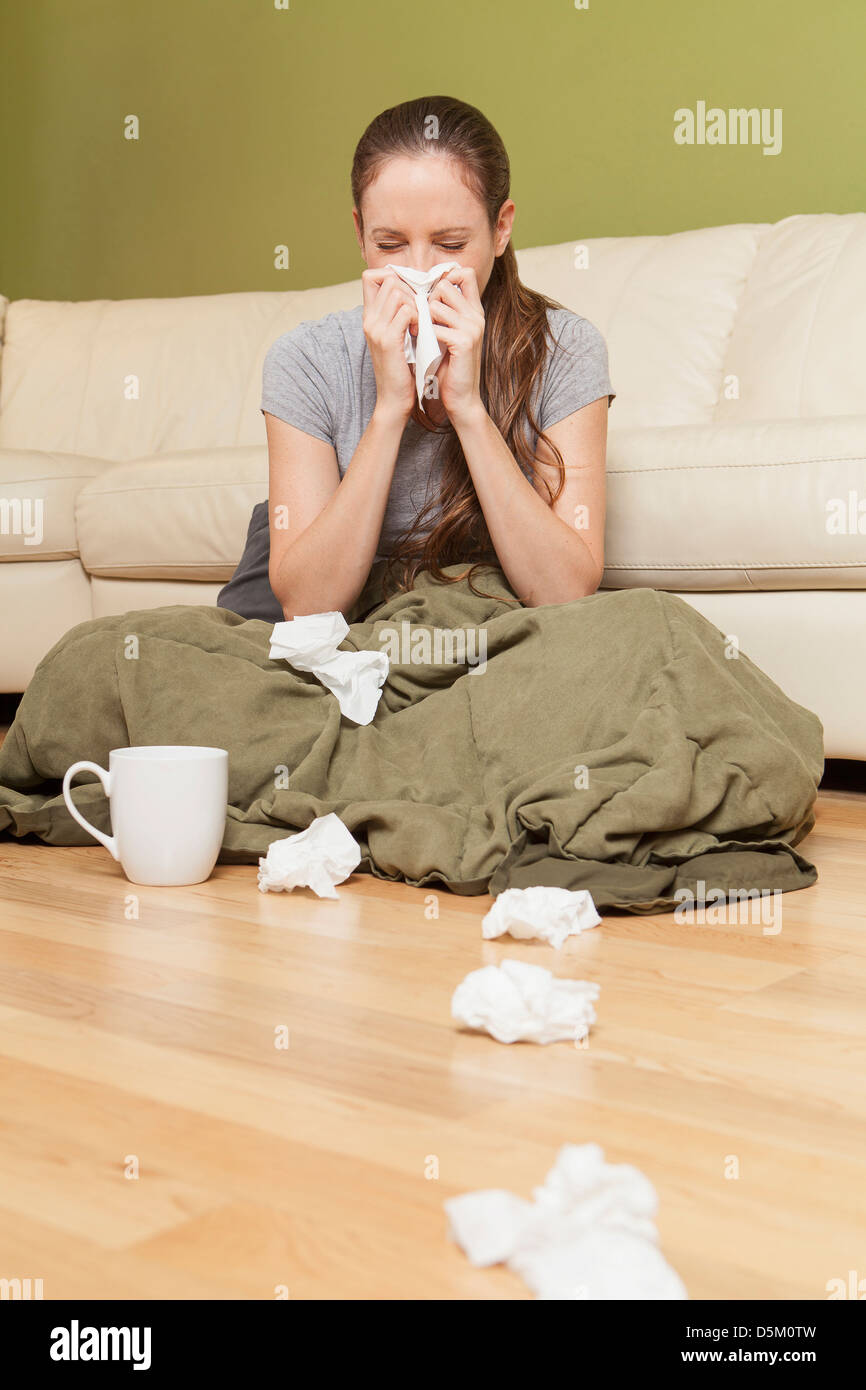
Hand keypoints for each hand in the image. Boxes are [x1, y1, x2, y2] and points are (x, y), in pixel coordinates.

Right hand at [361, 268, 417, 423]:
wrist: (394, 400)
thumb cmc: (401, 369)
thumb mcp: (397, 337)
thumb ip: (399, 315)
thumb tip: (415, 293)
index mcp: (370, 317)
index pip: (371, 276)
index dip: (393, 277)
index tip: (410, 293)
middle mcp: (369, 319)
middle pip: (389, 280)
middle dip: (411, 290)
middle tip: (420, 311)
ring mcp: (376, 328)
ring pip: (398, 292)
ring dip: (415, 304)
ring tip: (419, 323)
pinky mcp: (387, 340)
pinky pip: (406, 310)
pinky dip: (417, 317)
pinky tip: (419, 332)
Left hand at [426, 265, 485, 423]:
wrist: (461, 398)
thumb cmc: (450, 367)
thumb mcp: (448, 333)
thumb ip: (443, 313)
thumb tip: (425, 291)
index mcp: (474, 310)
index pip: (465, 273)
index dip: (445, 277)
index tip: (429, 293)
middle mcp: (476, 315)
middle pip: (445, 284)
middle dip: (427, 299)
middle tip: (421, 319)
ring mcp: (472, 328)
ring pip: (436, 304)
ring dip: (422, 318)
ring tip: (419, 333)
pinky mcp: (464, 342)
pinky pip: (435, 326)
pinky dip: (424, 335)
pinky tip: (421, 345)